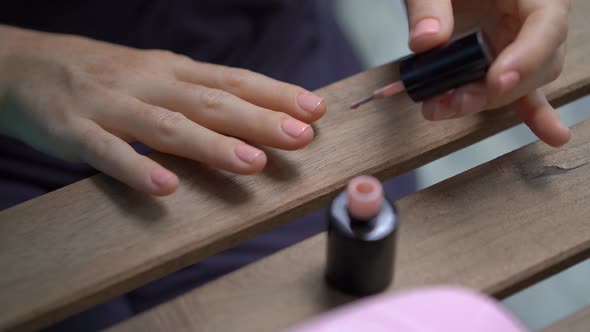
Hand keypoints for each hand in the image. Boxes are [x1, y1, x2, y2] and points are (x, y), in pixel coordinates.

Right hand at [0, 25, 325, 195]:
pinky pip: (107, 152)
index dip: (275, 93)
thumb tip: (250, 115)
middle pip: (211, 101)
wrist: (22, 64)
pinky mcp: (74, 129)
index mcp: (171, 70)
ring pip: (167, 126)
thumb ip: (196, 93)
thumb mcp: (154, 75)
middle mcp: (148, 83)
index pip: (232, 80)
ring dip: (212, 145)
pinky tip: (166, 188)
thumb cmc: (100, 74)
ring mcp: (111, 104)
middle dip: (259, 119)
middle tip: (301, 137)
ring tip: (252, 163)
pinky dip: (137, 169)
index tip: (316, 109)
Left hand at [405, 0, 570, 146]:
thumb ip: (429, 7)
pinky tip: (552, 136)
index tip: (496, 82)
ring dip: (487, 103)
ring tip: (443, 110)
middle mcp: (534, 20)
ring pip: (525, 84)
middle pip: (537, 64)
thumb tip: (425, 42)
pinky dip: (530, 114)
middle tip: (453, 102)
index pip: (546, 25)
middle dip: (494, 91)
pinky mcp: (507, 63)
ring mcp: (523, 44)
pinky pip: (523, 92)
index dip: (526, 58)